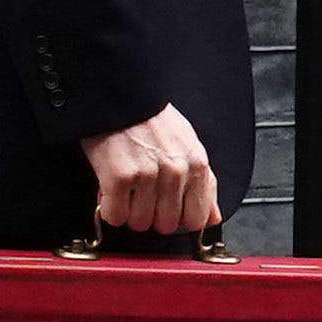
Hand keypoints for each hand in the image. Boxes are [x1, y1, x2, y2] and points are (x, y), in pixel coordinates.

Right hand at [82, 102, 219, 238]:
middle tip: (142, 193)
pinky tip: (111, 188)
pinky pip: (115, 215)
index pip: (196, 219)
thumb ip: (205, 183)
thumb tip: (212, 217)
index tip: (166, 208)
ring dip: (128, 210)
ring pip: (139, 223)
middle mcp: (175, 172)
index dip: (178, 218)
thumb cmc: (151, 119)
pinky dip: (109, 207)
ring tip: (126, 188)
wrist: (120, 96)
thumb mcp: (188, 144)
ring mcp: (147, 175)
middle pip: (165, 225)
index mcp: (196, 164)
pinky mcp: (119, 177)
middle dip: (151, 214)